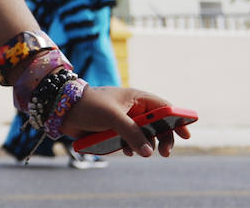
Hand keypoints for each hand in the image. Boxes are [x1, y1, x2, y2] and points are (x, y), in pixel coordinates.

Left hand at [61, 87, 191, 156]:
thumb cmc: (88, 105)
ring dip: (146, 145)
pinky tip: (128, 151)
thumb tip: (148, 152)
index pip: (164, 107)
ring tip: (140, 152)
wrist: (62, 110)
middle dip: (163, 138)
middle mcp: (133, 108)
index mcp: (136, 98)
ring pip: (145, 135)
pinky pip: (131, 141)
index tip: (186, 134)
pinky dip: (133, 147)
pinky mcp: (115, 130)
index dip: (177, 119)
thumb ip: (132, 133)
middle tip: (164, 153)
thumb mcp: (112, 117)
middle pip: (158, 125)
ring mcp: (125, 119)